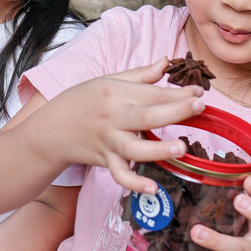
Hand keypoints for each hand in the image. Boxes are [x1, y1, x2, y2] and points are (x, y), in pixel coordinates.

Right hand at [48, 58, 205, 193]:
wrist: (50, 129)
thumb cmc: (82, 101)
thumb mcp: (108, 81)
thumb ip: (141, 74)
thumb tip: (167, 61)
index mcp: (116, 93)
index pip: (153, 92)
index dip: (178, 92)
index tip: (200, 92)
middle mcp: (114, 117)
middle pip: (147, 115)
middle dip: (175, 110)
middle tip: (199, 106)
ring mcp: (109, 141)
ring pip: (135, 147)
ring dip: (158, 148)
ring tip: (181, 148)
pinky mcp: (105, 160)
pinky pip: (120, 174)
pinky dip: (134, 183)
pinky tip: (153, 188)